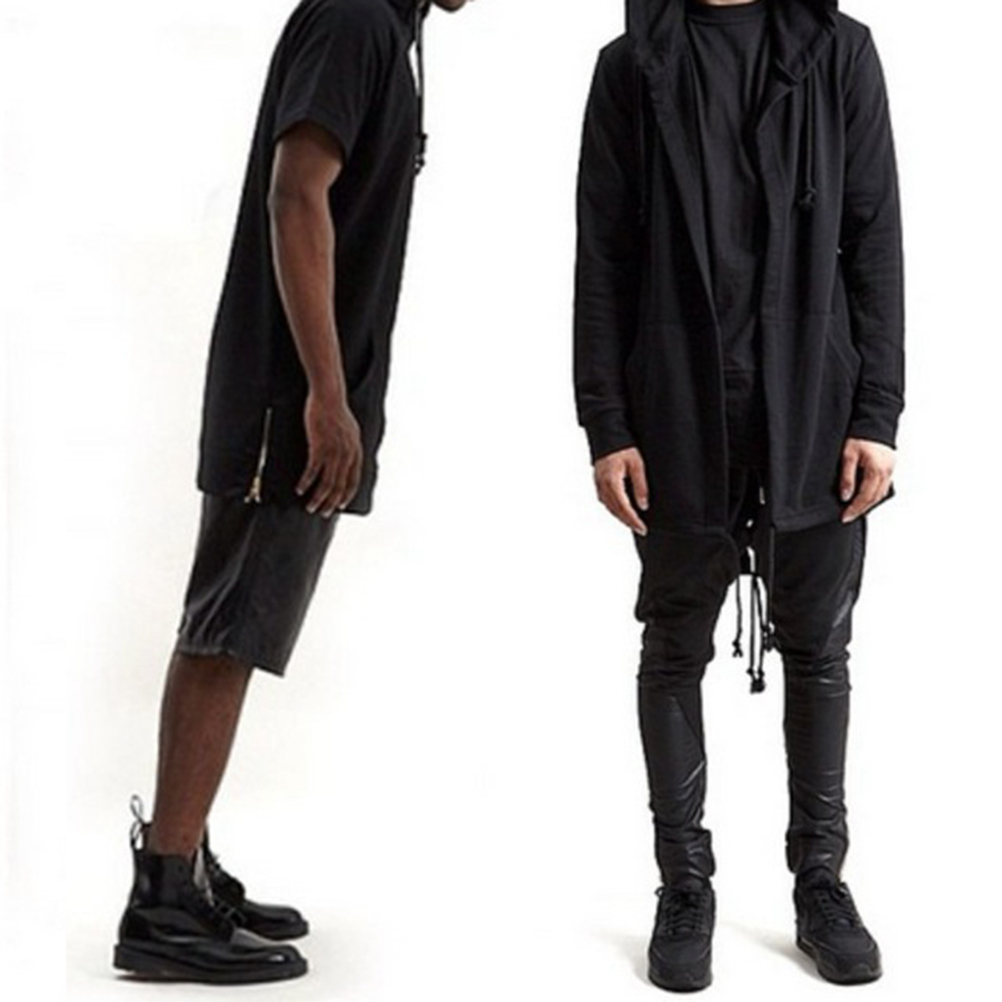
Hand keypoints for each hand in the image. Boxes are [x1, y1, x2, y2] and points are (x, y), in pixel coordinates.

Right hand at [296, 391, 362, 516]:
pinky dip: (306, 483)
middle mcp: (347, 454)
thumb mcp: (350, 431)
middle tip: (323, 513)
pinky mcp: (319, 446)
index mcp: (356, 451)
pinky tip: (300, 490)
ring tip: (310, 507)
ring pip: (327, 482)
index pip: (354, 480)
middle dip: (331, 502)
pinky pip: (312, 471)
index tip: (340, 505)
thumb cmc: (336, 411)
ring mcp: (334, 451)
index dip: (346, 494)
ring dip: (318, 498)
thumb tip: (348, 457)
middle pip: (340, 486)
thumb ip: (350, 446)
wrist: (328, 397)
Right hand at [594, 447, 648, 534]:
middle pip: (615, 510)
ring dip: (621, 517)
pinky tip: (623, 511)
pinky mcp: (598, 483)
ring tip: (634, 523)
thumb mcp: (637, 465)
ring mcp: (598, 485)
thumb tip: (643, 505)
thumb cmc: (623, 448)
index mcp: (612, 482)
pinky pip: (606, 501)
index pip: (623, 507)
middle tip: (641, 529)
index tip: (642, 528)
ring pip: (609, 507)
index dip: (633, 520)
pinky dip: (615, 509)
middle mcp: (602, 486)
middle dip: (628, 522)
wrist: (608, 437)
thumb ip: (640, 486)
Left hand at [840, 437, 895, 522]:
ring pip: (880, 494)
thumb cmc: (860, 436)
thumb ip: (847, 477)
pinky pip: (884, 486)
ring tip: (855, 510)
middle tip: (848, 516)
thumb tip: (845, 496)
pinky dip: (875, 494)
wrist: (874, 421)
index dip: (854, 509)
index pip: (865, 497)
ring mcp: (891, 469)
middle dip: (861, 509)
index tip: (844, 517)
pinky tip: (866, 497)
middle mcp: (887, 472)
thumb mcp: (848, 456)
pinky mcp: (890, 466)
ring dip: (869, 503)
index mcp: (877, 470)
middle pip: (874, 498)